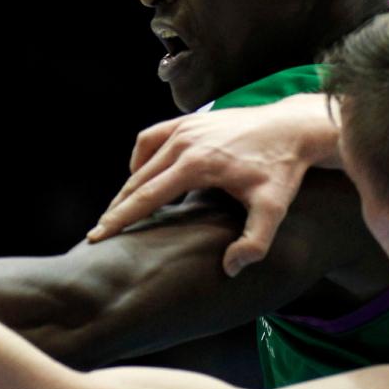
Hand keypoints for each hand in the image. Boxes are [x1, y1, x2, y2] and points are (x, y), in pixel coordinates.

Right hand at [87, 94, 339, 276]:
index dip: (120, 217)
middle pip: (137, 179)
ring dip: (130, 184)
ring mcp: (184, 128)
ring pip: (142, 159)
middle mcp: (184, 142)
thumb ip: (254, 242)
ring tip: (125, 209)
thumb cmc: (282, 169)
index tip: (97, 235)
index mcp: (196, 164)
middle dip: (117, 206)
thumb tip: (229, 267)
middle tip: (102, 231)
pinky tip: (145, 174)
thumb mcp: (274, 208)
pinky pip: (152, 138)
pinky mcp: (188, 121)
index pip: (147, 196)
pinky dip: (142, 157)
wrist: (291, 127)